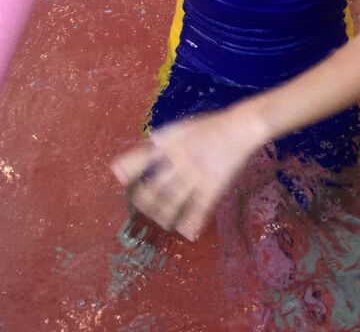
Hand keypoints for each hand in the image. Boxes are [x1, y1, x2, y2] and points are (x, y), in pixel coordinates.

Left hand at [111, 110, 265, 240]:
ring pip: (172, 203)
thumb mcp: (182, 127)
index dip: (127, 169)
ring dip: (163, 216)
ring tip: (162, 221)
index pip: (140, 159)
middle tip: (141, 204)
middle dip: (144, 200)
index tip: (119, 175)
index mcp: (169, 144)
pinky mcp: (213, 187)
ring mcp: (195, 176)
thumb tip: (149, 144)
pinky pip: (199, 210)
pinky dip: (192, 224)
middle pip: (153, 188)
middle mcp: (178, 161)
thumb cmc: (211, 126)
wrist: (241, 127)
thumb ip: (164, 139)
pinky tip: (187, 233)